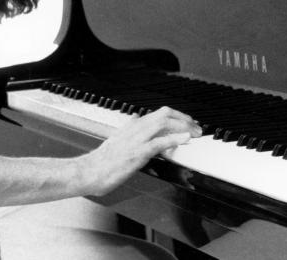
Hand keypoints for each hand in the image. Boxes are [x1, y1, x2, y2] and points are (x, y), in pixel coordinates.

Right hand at [80, 106, 201, 196]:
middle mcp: (135, 128)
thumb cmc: (102, 160)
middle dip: (184, 119)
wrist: (89, 171)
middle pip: (164, 114)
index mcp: (132, 126)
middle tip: (197, 127)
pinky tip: (185, 139)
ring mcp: (137, 140)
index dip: (177, 116)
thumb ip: (129, 128)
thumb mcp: (116, 138)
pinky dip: (175, 138)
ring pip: (164, 123)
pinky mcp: (137, 153)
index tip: (188, 123)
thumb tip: (136, 118)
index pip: (159, 113)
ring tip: (196, 132)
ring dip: (183, 126)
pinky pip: (159, 142)